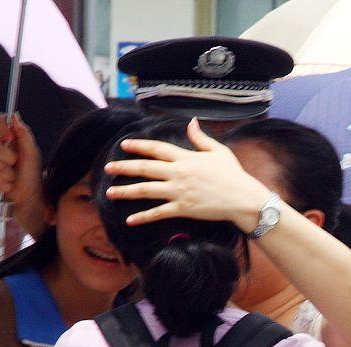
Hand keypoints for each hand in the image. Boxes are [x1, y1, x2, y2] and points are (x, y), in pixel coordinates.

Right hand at [0, 112, 41, 203]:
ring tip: (13, 179)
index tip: (9, 138)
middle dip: (6, 158)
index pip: (0, 122)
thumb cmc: (32, 176)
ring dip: (4, 174)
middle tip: (15, 164)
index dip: (2, 127)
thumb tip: (15, 115)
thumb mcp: (32, 154)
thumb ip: (24, 134)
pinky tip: (7, 187)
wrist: (29, 199)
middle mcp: (0, 150)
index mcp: (11, 140)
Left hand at [104, 118, 271, 233]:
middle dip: (124, 167)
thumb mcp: (218, 151)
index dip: (139, 146)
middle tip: (108, 168)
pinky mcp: (183, 209)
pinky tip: (129, 220)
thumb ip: (201, 138)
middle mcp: (178, 173)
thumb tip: (191, 122)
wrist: (242, 198)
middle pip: (145, 168)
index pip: (157, 149)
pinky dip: (143, 217)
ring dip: (126, 191)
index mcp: (185, 158)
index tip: (124, 145)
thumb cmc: (232, 174)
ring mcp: (179, 192)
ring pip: (146, 190)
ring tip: (110, 192)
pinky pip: (158, 213)